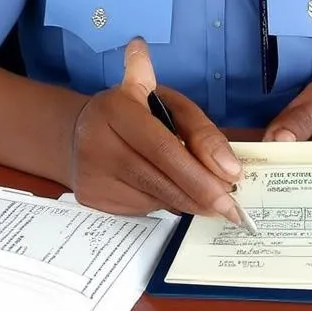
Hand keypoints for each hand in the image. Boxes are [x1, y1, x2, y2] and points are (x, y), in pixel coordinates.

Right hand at [71, 39, 242, 218]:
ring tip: (209, 201)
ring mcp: (90, 173)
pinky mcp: (91, 197)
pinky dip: (164, 204)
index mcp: (117, 108)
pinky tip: (171, 193)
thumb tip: (228, 167)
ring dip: (187, 202)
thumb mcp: (169, 103)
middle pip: (158, 177)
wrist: (80, 131)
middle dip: (200, 194)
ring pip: (153, 198)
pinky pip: (141, 208)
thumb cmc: (136, 112)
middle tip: (230, 207)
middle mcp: (96, 140)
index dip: (199, 170)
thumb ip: (200, 129)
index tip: (231, 183)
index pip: (164, 147)